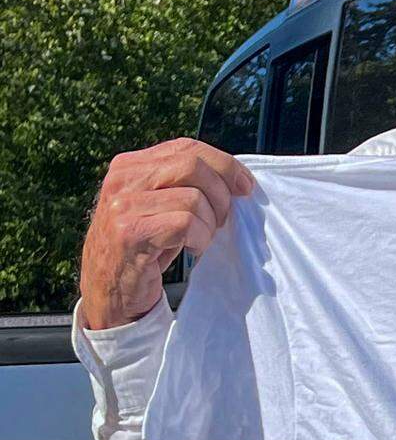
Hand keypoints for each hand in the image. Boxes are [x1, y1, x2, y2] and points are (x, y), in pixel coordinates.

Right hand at [79, 138, 254, 330]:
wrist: (108, 292)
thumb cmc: (142, 248)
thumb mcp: (158, 205)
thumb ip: (183, 183)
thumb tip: (236, 176)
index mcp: (129, 166)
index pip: (187, 147)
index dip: (223, 163)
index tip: (244, 184)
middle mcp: (122, 180)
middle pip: (192, 165)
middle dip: (221, 192)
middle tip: (222, 217)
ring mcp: (122, 206)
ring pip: (193, 198)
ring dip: (210, 223)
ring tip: (200, 238)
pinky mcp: (130, 233)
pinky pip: (186, 224)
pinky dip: (200, 238)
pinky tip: (192, 248)